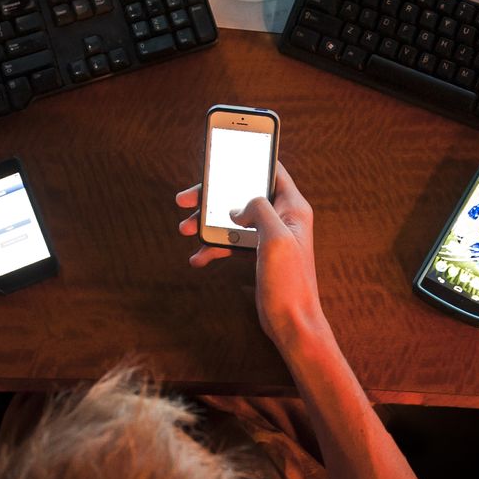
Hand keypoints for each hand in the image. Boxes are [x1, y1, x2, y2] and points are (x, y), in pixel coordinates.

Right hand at [174, 162, 326, 347]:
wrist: (291, 323)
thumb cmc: (290, 283)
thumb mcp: (275, 238)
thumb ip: (259, 210)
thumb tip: (239, 206)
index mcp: (292, 207)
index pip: (271, 169)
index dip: (248, 159)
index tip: (221, 155)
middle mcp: (282, 217)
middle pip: (242, 193)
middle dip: (213, 196)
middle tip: (186, 199)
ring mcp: (269, 236)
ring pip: (232, 218)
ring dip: (207, 223)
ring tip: (185, 230)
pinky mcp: (258, 254)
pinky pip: (232, 242)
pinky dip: (213, 247)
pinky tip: (198, 257)